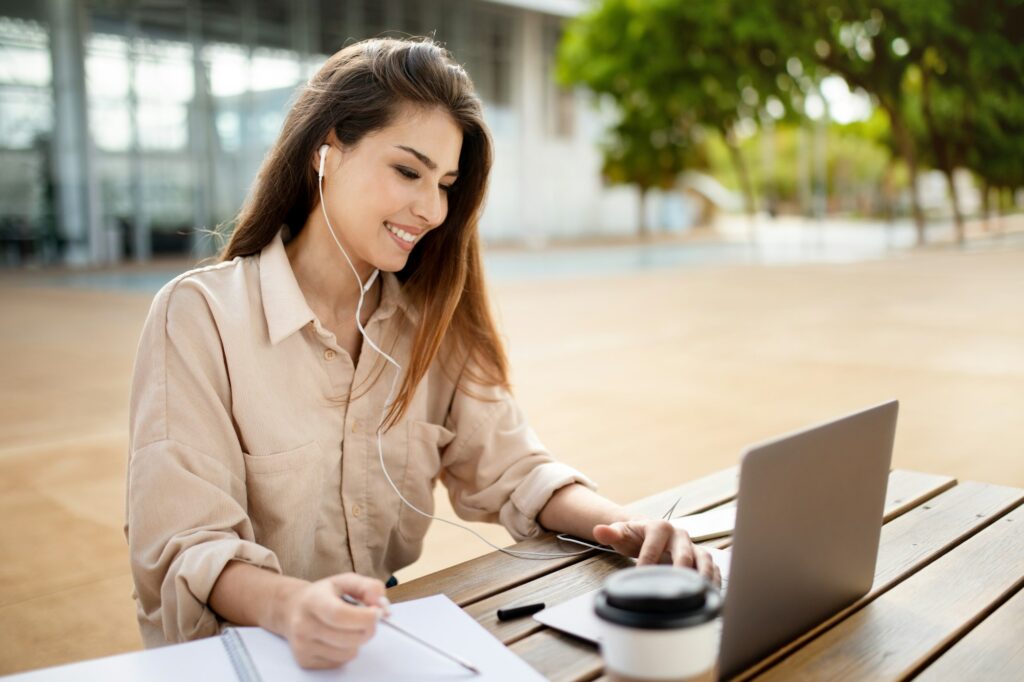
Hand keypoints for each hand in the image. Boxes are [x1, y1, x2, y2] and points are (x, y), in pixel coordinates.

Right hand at [279, 573, 387, 668]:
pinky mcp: (305, 661)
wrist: (292, 609)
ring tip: (347, 628)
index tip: (377, 613)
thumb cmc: (323, 594)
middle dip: (368, 629)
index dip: (364, 617)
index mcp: (313, 600)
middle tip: (367, 619)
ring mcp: (302, 645)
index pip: (340, 615)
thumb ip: (369, 587)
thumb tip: (383, 607)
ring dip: (357, 641)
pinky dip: (346, 651)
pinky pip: (340, 662)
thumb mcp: (345, 581)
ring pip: (348, 653)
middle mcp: (303, 625)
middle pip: (349, 638)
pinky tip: (337, 638)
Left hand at [594, 519, 720, 586]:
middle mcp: (679, 535)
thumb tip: (599, 530)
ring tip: (703, 593)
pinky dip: (715, 580)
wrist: (649, 534)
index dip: (646, 563)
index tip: (641, 579)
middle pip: (683, 553)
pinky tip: (712, 595)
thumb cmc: (634, 536)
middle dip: (680, 571)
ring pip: (703, 559)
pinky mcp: (700, 557)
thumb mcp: (620, 533)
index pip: (653, 547)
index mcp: (659, 527)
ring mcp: (692, 546)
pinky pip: (712, 567)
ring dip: (704, 576)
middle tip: (676, 590)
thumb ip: (610, 533)